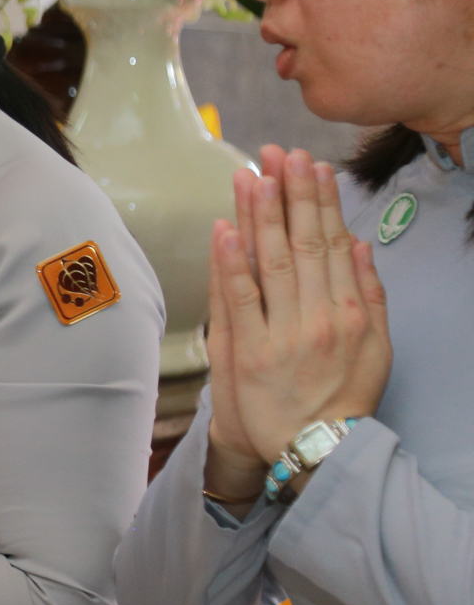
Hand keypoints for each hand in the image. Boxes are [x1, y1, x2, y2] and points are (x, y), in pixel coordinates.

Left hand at [205, 147, 391, 484]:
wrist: (315, 450)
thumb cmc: (344, 396)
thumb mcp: (378, 346)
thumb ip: (371, 294)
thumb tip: (361, 244)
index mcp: (350, 312)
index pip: (333, 244)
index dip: (321, 202)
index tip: (312, 166)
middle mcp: (319, 318)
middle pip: (303, 244)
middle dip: (290, 195)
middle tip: (280, 154)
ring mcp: (281, 334)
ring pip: (271, 263)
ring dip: (260, 216)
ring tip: (252, 175)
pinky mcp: (246, 352)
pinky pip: (238, 299)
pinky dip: (230, 262)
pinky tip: (225, 228)